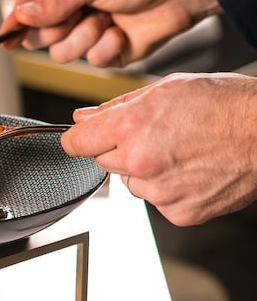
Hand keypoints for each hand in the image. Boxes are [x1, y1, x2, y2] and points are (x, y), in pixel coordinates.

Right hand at [1, 0, 219, 67]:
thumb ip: (56, 1)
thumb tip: (22, 14)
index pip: (27, 8)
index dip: (14, 24)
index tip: (5, 39)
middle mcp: (72, 9)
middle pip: (40, 37)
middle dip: (58, 30)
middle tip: (78, 15)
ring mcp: (88, 33)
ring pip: (64, 53)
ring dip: (86, 37)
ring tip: (107, 19)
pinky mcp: (106, 52)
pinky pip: (93, 61)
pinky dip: (109, 46)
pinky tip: (122, 31)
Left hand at [61, 73, 256, 224]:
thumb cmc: (225, 105)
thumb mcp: (166, 89)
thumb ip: (117, 106)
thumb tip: (83, 117)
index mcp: (131, 127)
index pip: (76, 143)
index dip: (79, 138)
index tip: (82, 138)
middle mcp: (140, 162)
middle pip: (103, 162)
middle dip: (120, 150)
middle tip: (156, 136)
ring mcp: (158, 192)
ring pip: (131, 183)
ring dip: (146, 171)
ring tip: (181, 151)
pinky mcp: (177, 212)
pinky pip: (158, 201)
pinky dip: (169, 189)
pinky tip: (191, 170)